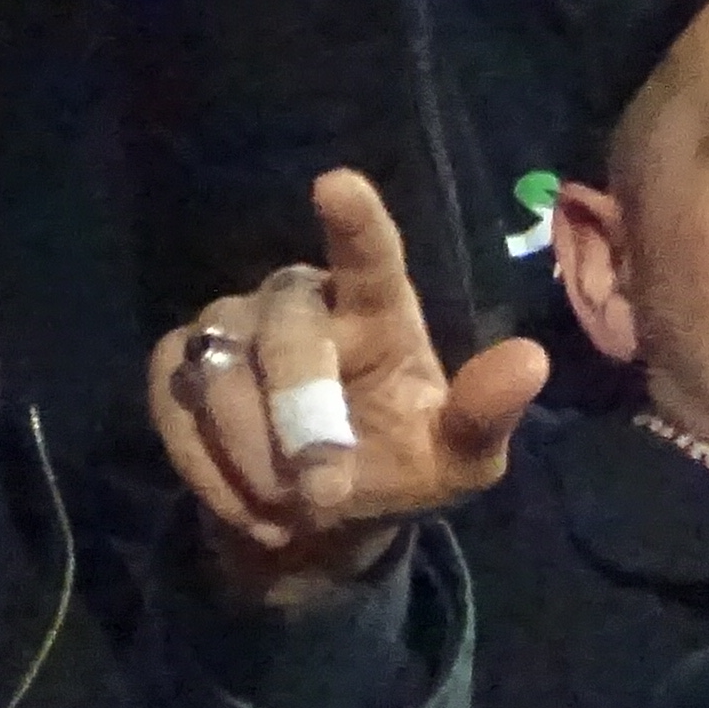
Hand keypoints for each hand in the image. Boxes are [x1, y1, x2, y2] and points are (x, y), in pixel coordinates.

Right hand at [151, 168, 547, 608]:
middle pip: (286, 331)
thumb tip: (531, 361)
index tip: (338, 186)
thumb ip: (484, 416)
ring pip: (221, 377)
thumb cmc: (395, 467)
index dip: (353, 222)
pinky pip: (177, 408)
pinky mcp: (177, 369)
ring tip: (290, 512)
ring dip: (256, 462)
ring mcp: (229, 328)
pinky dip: (210, 473)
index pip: (366, 255)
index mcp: (373, 307)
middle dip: (301, 419)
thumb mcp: (456, 461)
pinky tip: (249, 510)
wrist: (317, 521)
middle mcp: (296, 299)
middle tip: (323, 495)